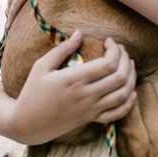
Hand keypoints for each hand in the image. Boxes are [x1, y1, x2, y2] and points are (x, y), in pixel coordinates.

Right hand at [8, 32, 136, 144]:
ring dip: (131, 77)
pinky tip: (130, 91)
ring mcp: (90, 109)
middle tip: (120, 50)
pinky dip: (128, 103)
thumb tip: (80, 33)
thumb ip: (63, 49)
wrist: (27, 123)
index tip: (109, 41)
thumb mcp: (42, 66)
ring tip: (127, 64)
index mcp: (74, 79)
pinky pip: (117, 114)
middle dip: (125, 60)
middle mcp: (86, 95)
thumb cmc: (32, 91)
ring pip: (123, 94)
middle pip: (120, 77)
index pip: (108, 64)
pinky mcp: (91, 119)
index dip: (114, 49)